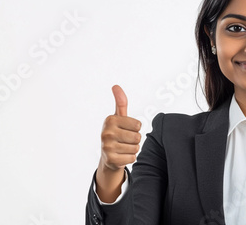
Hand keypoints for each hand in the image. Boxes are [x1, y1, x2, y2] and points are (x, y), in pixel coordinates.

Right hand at [96, 85, 141, 201]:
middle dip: (135, 140)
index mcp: (110, 120)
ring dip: (132, 149)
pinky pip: (132, 158)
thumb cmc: (116, 133)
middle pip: (137, 137)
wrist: (107, 156)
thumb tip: (116, 86)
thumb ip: (120, 102)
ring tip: (123, 148)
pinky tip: (122, 156)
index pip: (138, 125)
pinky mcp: (111, 160)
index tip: (126, 129)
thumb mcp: (119, 117)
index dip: (135, 128)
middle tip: (125, 140)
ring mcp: (107, 147)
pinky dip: (130, 158)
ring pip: (136, 148)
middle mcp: (107, 132)